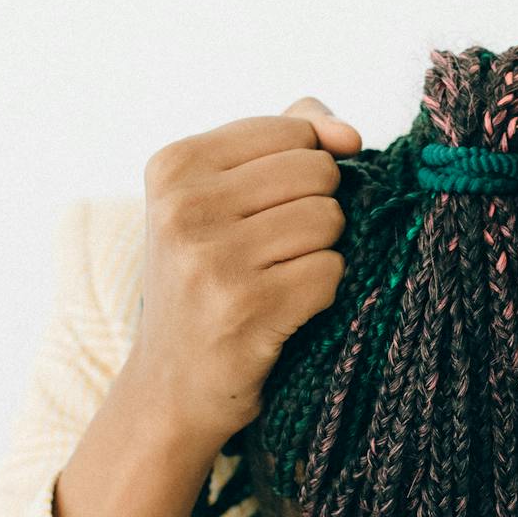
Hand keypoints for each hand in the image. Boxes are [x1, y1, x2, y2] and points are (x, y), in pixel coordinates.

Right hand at [131, 100, 361, 447]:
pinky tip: (284, 310)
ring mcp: (213, 258)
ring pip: (328, 220)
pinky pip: (331, 271)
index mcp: (173, 165)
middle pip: (317, 172)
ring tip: (277, 279)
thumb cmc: (205, 281)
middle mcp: (185, 207)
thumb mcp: (217, 199)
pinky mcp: (247, 307)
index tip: (269, 210)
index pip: (291, 129)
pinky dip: (322, 293)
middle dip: (317, 209)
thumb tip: (347, 132)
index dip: (306, 169)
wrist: (170, 386)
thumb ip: (285, 141)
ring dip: (320, 253)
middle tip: (275, 251)